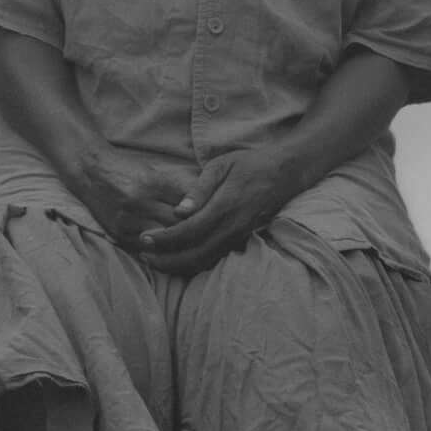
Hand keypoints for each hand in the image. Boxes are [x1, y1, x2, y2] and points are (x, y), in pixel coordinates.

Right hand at [73, 144, 200, 250]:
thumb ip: (180, 188)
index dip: (204, 216)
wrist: (91, 171)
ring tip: (196, 251)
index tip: (215, 222)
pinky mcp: (119, 233)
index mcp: (154, 183)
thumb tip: (207, 202)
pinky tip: (173, 255)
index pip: (187, 207)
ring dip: (179, 247)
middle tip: (211, 240)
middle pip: (177, 227)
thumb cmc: (128, 169)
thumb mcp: (155, 172)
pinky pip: (145, 249)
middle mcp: (141, 202)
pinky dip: (160, 253)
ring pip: (163, 242)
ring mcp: (128, 220)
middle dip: (195, 234)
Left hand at [132, 141, 295, 274]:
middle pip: (195, 254)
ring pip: (206, 261)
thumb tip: (178, 211)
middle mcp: (234, 227)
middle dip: (167, 260)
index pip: (189, 231)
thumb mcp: (221, 165)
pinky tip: (178, 259)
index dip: (165, 239)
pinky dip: (194, 264)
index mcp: (225, 206)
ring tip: (156, 261)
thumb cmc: (250, 164)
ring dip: (179, 266)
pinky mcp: (243, 241)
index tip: (144, 238)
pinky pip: (216, 259)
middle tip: (144, 256)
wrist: (287, 172)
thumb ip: (199, 189)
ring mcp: (240, 236)